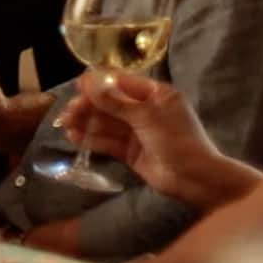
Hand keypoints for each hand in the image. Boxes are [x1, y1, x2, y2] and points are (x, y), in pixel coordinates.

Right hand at [58, 71, 218, 204]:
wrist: (197, 181)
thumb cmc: (178, 140)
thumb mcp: (146, 117)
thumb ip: (115, 101)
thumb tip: (88, 81)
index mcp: (155, 95)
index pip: (122, 83)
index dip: (99, 84)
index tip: (78, 86)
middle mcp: (145, 111)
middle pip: (110, 104)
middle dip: (89, 107)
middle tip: (69, 111)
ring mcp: (138, 133)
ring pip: (106, 124)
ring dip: (86, 123)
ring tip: (65, 125)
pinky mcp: (131, 153)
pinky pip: (108, 142)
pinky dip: (92, 140)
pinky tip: (74, 138)